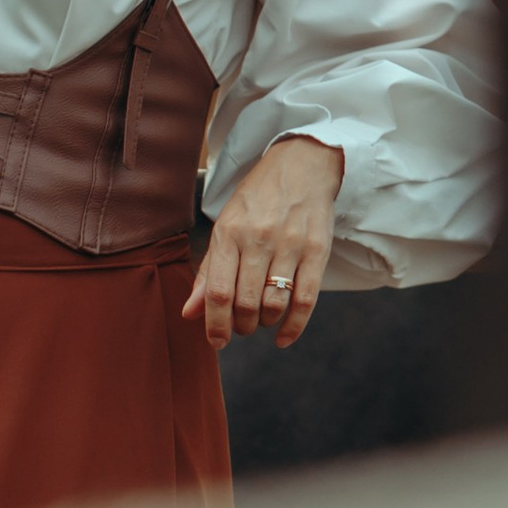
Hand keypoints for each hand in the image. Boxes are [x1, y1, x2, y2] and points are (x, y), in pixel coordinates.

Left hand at [183, 135, 343, 349]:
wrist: (301, 166)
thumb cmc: (257, 200)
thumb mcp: (225, 226)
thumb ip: (208, 272)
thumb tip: (189, 313)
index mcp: (229, 233)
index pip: (218, 291)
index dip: (214, 324)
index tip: (216, 341)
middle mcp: (258, 239)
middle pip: (245, 302)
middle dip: (240, 326)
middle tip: (239, 327)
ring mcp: (290, 245)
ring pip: (274, 304)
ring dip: (264, 322)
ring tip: (260, 319)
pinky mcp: (317, 251)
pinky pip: (305, 300)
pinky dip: (294, 326)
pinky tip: (283, 338)